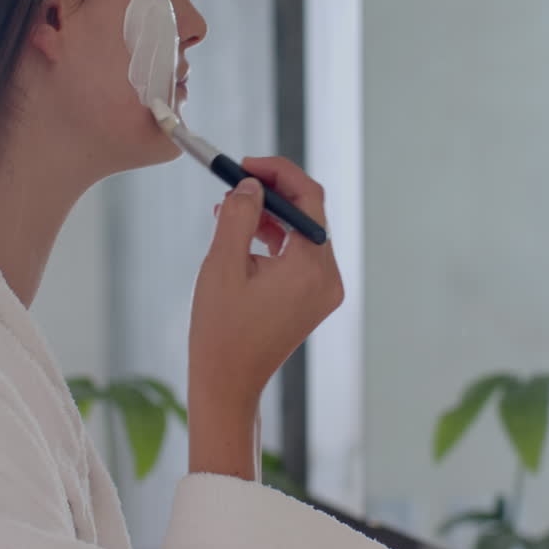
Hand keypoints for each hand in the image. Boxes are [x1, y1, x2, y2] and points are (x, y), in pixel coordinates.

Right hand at [187, 157, 343, 479]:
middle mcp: (328, 278)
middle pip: (308, 214)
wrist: (228, 384)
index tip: (244, 164)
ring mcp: (323, 291)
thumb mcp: (222, 264)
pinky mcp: (312, 299)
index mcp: (312, 268)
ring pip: (301, 233)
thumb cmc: (220, 330)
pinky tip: (241, 235)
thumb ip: (239, 215)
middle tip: (234, 180)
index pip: (308, 199)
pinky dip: (273, 239)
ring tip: (228, 209)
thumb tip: (250, 184)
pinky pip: (298, 255)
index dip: (278, 173)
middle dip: (271, 193)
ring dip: (268, 216)